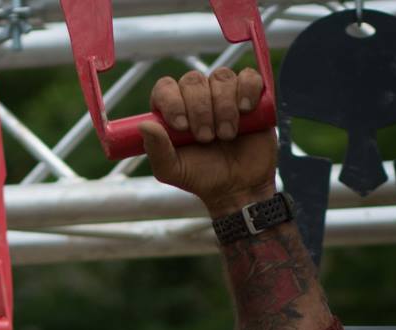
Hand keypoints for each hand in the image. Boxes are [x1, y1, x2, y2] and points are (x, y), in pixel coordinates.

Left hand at [140, 68, 276, 215]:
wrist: (237, 187)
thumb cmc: (202, 177)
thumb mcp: (173, 170)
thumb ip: (157, 150)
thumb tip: (144, 126)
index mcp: (173, 109)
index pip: (165, 87)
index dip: (172, 101)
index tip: (181, 126)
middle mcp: (197, 96)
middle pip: (193, 80)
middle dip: (200, 110)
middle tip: (207, 138)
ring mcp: (224, 92)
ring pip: (221, 77)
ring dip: (223, 108)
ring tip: (227, 135)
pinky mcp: (250, 94)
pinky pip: (248, 77)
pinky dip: (247, 91)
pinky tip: (245, 111)